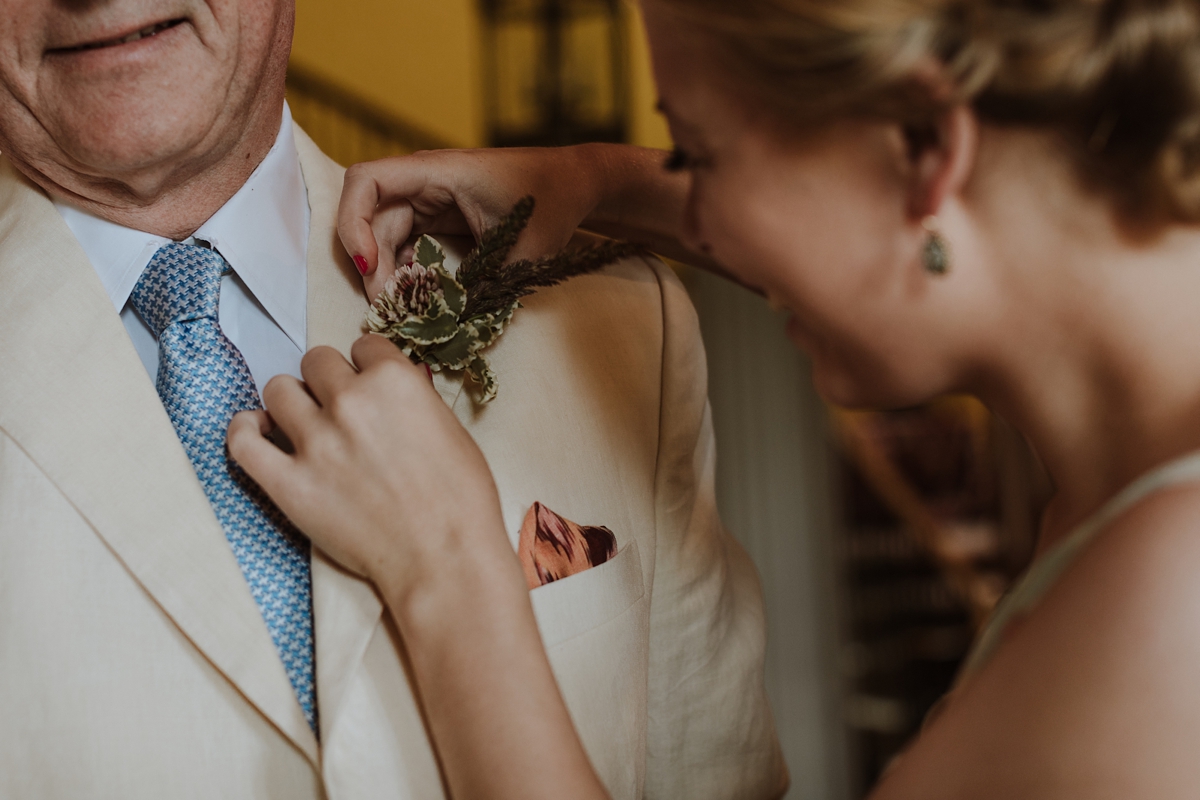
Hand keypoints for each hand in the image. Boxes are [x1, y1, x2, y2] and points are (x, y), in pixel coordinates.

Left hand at [227, 335, 511, 597]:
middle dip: (329, 380)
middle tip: (340, 408)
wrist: (444, 557)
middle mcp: (349, 401)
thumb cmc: (461, 498)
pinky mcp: (288, 483)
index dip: (366, 366)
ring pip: (278, 390)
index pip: (363, 346)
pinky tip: (258, 430)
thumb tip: (390, 390)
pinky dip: (245, 429)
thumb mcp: (450, 428)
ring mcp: (314, 442)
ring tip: (304, 422)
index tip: (368, 385)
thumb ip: (413, 400)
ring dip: (292, 401)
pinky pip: (243, 441)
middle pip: (316, 362)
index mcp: (394, 381)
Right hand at [339, 146, 601, 298]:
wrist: (575, 185)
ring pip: (387, 238)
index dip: (353, 224)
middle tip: (388, 312)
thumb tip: (450, 329)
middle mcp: (425, 181)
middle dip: (374, 268)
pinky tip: (420, 301)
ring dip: (389, 276)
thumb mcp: (523, 250)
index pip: (366, 181)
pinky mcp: (439, 219)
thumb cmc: (552, 202)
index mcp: (438, 171)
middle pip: (372, 221)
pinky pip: (408, 246)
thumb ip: (486, 287)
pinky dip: (408, 275)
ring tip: (403, 315)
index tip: (369, 267)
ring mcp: (430, 200)